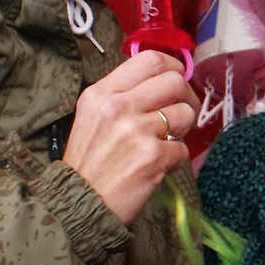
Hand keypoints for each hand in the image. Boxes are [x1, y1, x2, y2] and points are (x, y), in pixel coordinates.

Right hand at [63, 49, 196, 224]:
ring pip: (185, 113)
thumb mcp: (93, 117)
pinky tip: (157, 166)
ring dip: (182, 130)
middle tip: (181, 114)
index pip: (149, 59)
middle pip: (175, 81)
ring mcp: (136, 130)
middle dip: (186, 97)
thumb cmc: (90, 162)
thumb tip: (167, 79)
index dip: (172, 66)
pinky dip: (175, 158)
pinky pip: (183, 148)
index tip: (177, 78)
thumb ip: (124, 95)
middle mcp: (118, 106)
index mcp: (101, 93)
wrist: (78, 204)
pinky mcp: (153, 156)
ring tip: (165, 142)